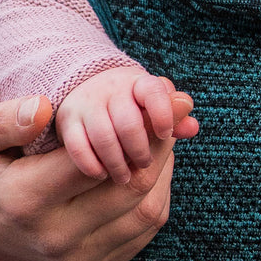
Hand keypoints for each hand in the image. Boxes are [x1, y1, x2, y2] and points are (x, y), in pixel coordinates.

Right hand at [0, 94, 180, 260]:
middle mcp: (56, 237)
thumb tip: (44, 108)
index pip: (93, 162)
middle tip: (177, 110)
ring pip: (147, 210)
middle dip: (159, 145)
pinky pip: (146, 228)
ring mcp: (80, 257)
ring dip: (165, 168)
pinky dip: (160, 191)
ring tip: (166, 133)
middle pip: (130, 188)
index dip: (134, 127)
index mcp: (24, 201)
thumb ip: (0, 120)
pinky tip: (155, 163)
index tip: (160, 96)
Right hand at [56, 69, 197, 183]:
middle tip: (144, 164)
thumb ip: (173, 118)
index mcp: (139, 83)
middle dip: (139, 149)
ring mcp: (87, 102)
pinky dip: (91, 163)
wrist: (90, 90)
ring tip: (124, 177)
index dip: (163, 113)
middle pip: (129, 121)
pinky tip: (101, 174)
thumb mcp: (152, 106)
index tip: (165, 134)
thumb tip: (192, 127)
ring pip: (103, 135)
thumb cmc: (132, 105)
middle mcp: (111, 88)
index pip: (154, 91)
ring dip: (117, 162)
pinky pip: (78, 145)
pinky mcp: (67, 118)